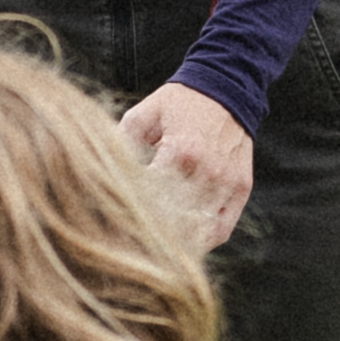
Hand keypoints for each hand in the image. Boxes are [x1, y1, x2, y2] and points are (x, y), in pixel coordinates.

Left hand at [120, 77, 256, 248]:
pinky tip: (181, 245)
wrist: (227, 88)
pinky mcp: (241, 190)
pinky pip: (221, 229)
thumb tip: (98, 179)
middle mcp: (208, 172)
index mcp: (181, 153)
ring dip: (175, 245)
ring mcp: (227, 184)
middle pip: (175, 222)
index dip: (129, 217)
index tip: (110, 228)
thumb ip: (121, 146)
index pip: (151, 200)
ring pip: (199, 232)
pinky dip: (201, 241)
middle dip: (150, 237)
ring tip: (151, 253)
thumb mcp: (142, 116)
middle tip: (126, 249)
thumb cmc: (178, 103)